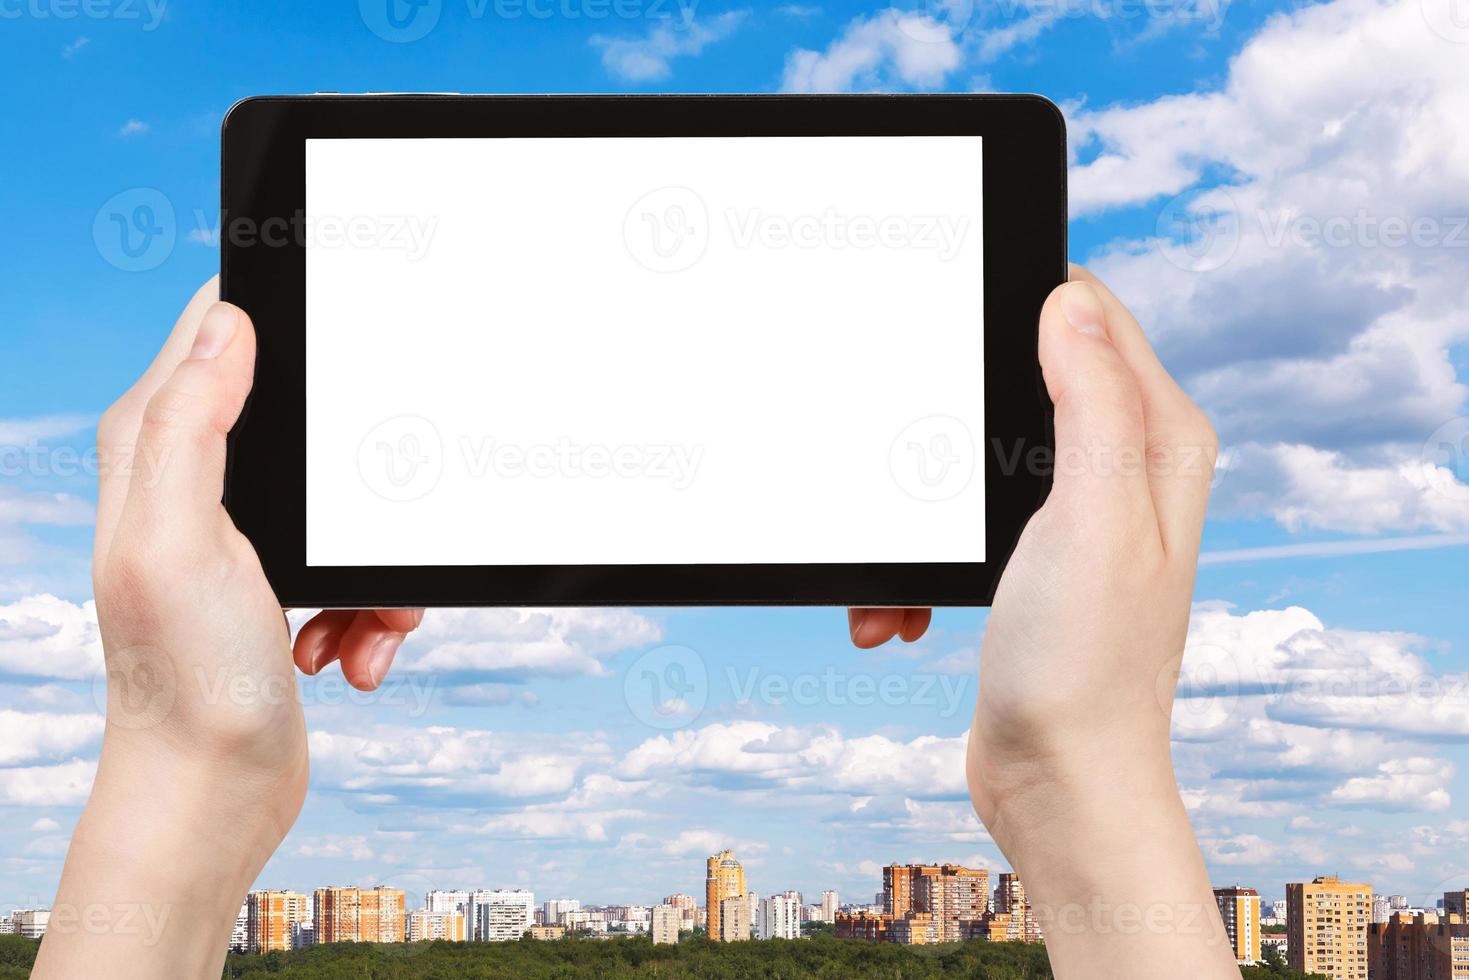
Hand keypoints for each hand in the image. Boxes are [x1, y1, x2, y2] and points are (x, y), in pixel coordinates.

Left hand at [35, 280, 422, 978]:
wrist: (212, 789)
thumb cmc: (184, 678)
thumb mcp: (180, 537)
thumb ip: (191, 422)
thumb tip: (226, 320)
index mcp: (155, 447)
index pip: (215, 330)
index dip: (281, 320)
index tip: (345, 340)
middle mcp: (194, 480)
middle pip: (310, 421)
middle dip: (362, 480)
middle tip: (361, 539)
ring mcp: (244, 535)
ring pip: (351, 501)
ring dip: (374, 566)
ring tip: (355, 624)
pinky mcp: (286, 583)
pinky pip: (359, 566)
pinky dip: (371, 609)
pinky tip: (350, 650)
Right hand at [849, 266, 1235, 977]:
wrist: (1059, 781)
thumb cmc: (1084, 665)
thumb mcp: (1091, 516)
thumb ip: (1090, 400)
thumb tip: (1067, 298)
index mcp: (1157, 439)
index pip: (1091, 315)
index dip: (1021, 307)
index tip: (948, 326)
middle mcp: (1124, 468)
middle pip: (1015, 385)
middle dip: (946, 427)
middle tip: (910, 469)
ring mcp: (1075, 516)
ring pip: (969, 463)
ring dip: (921, 512)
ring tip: (900, 573)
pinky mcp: (1029, 562)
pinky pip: (954, 529)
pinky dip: (919, 565)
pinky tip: (900, 610)